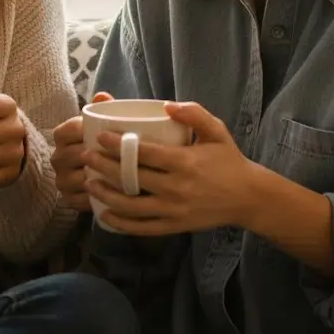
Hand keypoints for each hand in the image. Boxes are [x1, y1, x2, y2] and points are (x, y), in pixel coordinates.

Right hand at [50, 91, 112, 210]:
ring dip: (98, 177)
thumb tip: (102, 96)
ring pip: (78, 178)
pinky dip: (97, 196)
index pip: (67, 130)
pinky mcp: (68, 199)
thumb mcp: (104, 124)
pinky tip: (113, 193)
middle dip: (96, 156)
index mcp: (62, 135)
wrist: (104, 170)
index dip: (85, 132)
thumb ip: (103, 108)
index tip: (108, 134)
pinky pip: (80, 199)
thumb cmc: (105, 141)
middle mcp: (57, 157)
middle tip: (120, 156)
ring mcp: (61, 179)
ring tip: (120, 175)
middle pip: (73, 155)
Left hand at [85, 101, 259, 235]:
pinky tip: (104, 214)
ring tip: (89, 183)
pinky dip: (120, 223)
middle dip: (104, 167)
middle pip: (131, 178)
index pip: (143, 153)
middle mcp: (176, 188)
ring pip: (131, 206)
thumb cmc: (229, 160)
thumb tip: (167, 105)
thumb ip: (194, 114)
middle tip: (85, 156)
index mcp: (184, 162)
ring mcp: (173, 210)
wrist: (248, 198)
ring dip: (106, 195)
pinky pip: (141, 228)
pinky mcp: (174, 226)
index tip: (99, 137)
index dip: (118, 145)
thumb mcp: (217, 131)